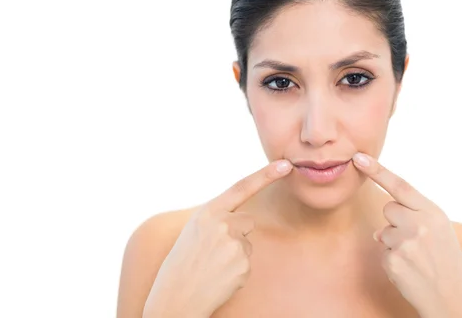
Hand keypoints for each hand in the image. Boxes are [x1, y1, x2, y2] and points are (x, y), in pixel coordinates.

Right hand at [143, 159, 292, 317]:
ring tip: (211, 267)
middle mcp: (222, 223)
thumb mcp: (194, 230)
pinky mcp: (243, 264)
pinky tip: (219, 278)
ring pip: (246, 244)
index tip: (286, 164)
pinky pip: (246, 264)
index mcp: (208, 212)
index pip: (242, 187)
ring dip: (234, 255)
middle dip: (237, 234)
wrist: (175, 297)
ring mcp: (234, 244)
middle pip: (247, 221)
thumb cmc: (182, 263)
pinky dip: (236, 272)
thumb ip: (217, 218)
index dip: (266, 174)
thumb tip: (243, 218)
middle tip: (212, 253)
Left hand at [352, 152, 461, 317]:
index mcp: (433, 212)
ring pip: (383, 231)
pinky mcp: (393, 261)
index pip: (400, 185)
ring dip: (394, 243)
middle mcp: (419, 224)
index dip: (377, 170)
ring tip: (416, 258)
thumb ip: (414, 216)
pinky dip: (392, 261)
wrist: (455, 298)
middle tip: (417, 241)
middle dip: (396, 221)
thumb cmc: (447, 261)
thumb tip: (380, 228)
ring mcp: (405, 243)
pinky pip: (382, 252)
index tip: (358, 158)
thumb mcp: (440, 229)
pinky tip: (410, 270)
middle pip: (389, 209)